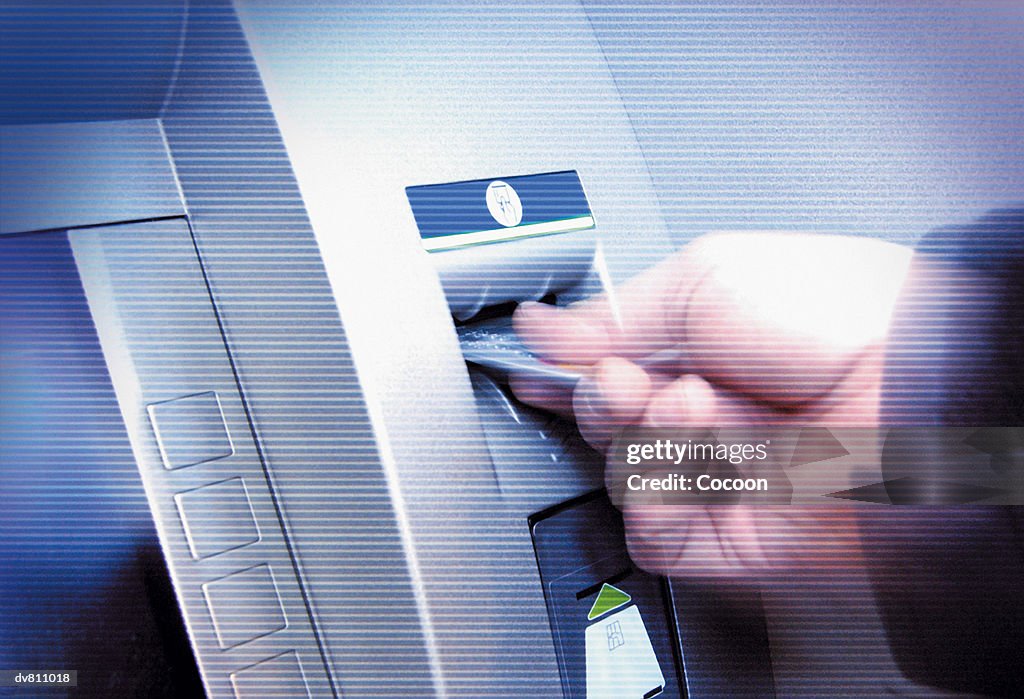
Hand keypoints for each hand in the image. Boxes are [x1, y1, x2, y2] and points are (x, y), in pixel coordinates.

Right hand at [510, 232, 912, 578]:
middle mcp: (705, 413)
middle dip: (604, 397)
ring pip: (624, 478)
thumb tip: (539, 328)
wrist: (913, 388)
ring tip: (692, 403)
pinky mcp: (729, 534)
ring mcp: (717, 473)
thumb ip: (610, 314)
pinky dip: (661, 496)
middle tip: (625, 377)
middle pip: (605, 425)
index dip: (564, 370)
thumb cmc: (839, 314)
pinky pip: (654, 533)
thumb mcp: (703, 276)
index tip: (533, 363)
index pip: (606, 368)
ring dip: (644, 438)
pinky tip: (696, 450)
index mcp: (698, 347)